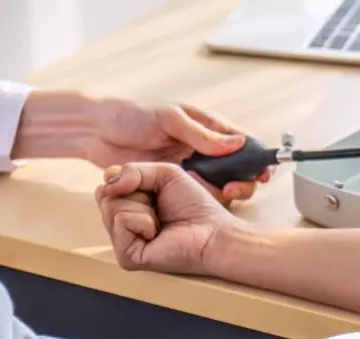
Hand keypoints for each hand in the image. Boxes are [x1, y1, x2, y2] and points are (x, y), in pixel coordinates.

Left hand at [87, 98, 271, 202]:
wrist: (96, 131)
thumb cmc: (131, 115)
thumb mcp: (170, 119)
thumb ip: (202, 134)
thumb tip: (238, 143)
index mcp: (207, 127)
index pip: (242, 142)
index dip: (256, 158)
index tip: (263, 172)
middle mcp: (203, 149)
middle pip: (237, 168)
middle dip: (243, 181)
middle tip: (237, 190)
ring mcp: (190, 168)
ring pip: (221, 184)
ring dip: (225, 192)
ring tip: (224, 196)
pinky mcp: (175, 185)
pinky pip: (197, 195)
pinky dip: (202, 200)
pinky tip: (201, 203)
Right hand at [95, 162, 236, 274]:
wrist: (213, 233)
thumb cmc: (194, 205)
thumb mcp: (164, 173)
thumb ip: (132, 170)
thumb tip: (106, 185)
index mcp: (128, 205)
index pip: (106, 182)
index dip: (127, 177)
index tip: (152, 188)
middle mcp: (121, 224)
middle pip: (103, 193)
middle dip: (135, 191)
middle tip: (158, 206)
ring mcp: (122, 242)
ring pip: (110, 206)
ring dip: (142, 206)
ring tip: (159, 221)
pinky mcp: (126, 256)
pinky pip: (121, 221)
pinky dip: (143, 220)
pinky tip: (157, 233)